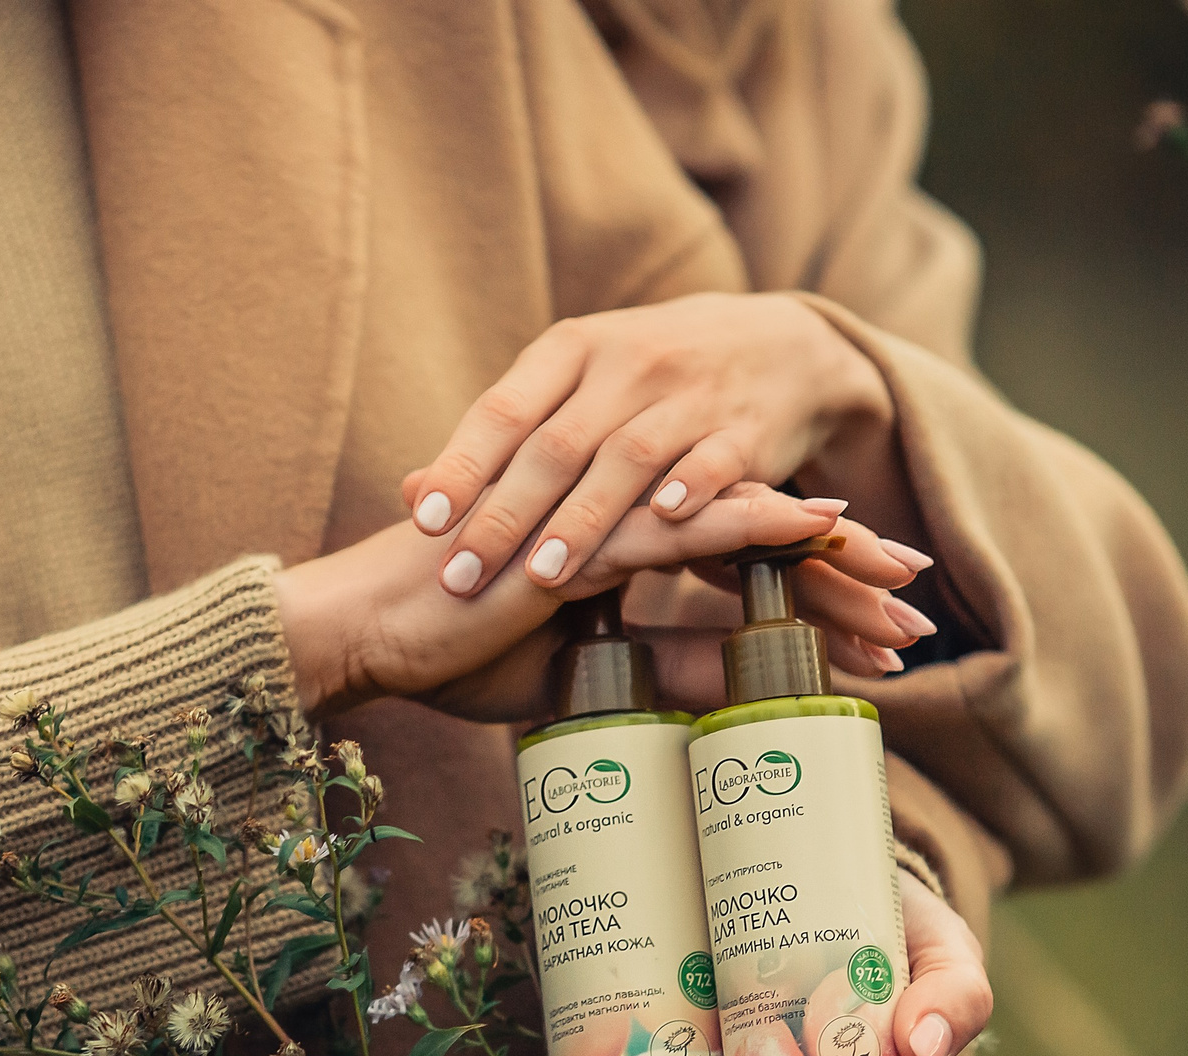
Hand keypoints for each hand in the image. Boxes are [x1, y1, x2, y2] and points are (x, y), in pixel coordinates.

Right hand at [277, 482, 922, 721]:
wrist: (372, 632)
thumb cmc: (457, 651)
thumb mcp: (586, 675)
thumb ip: (663, 669)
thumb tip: (736, 700)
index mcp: (632, 544)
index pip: (747, 556)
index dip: (820, 585)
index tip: (887, 617)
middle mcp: (633, 519)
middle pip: (766, 534)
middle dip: (852, 572)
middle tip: (926, 598)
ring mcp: (613, 518)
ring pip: (749, 527)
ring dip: (834, 558)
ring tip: (906, 591)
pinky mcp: (588, 533)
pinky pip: (690, 523)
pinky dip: (762, 525)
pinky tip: (824, 527)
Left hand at [400, 293, 932, 624]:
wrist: (781, 346)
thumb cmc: (648, 381)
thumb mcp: (574, 385)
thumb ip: (500, 440)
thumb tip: (406, 494)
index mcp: (572, 349)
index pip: (503, 410)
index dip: (461, 465)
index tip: (422, 521)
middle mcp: (627, 363)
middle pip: (555, 445)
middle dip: (505, 515)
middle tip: (459, 577)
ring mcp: (690, 394)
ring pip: (627, 458)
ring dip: (584, 519)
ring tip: (541, 577)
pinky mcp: (746, 428)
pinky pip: (713, 461)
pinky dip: (688, 490)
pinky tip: (658, 525)